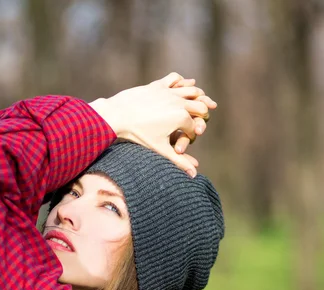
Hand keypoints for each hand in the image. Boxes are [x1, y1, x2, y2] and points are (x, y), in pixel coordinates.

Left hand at [89, 73, 213, 176]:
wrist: (118, 115)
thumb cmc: (139, 135)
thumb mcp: (160, 149)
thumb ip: (179, 161)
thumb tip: (194, 176)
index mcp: (182, 118)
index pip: (195, 127)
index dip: (193, 135)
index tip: (191, 138)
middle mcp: (179, 102)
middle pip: (200, 106)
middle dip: (203, 113)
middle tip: (205, 116)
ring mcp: (169, 92)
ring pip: (191, 90)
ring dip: (198, 95)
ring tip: (203, 98)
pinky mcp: (158, 85)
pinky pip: (175, 79)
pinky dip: (182, 81)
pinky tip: (184, 83)